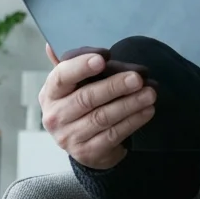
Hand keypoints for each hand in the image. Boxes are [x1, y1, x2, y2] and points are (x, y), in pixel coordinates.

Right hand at [38, 43, 155, 169]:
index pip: (61, 77)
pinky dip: (133, 121)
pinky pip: (113, 135)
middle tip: (137, 78)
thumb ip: (70, 66)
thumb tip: (50, 46)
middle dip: (114, 86)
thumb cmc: (79, 105)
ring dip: (129, 104)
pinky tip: (147, 110)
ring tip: (150, 94)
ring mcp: (69, 137)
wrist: (82, 143)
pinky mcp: (88, 153)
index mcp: (50, 93)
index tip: (103, 59)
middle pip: (86, 98)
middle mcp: (54, 117)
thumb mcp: (72, 86)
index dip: (81, 66)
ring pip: (103, 118)